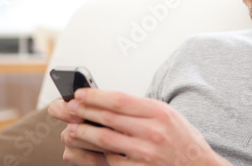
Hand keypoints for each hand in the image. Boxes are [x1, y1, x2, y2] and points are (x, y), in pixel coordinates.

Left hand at [50, 88, 231, 165]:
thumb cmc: (183, 139)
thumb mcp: (168, 114)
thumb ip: (141, 108)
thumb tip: (109, 101)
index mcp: (159, 112)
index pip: (118, 99)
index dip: (95, 96)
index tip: (79, 93)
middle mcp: (152, 131)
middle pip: (108, 117)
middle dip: (83, 111)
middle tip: (68, 107)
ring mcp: (146, 153)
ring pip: (105, 140)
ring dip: (83, 133)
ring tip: (71, 128)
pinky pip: (112, 161)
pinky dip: (97, 154)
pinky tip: (88, 149)